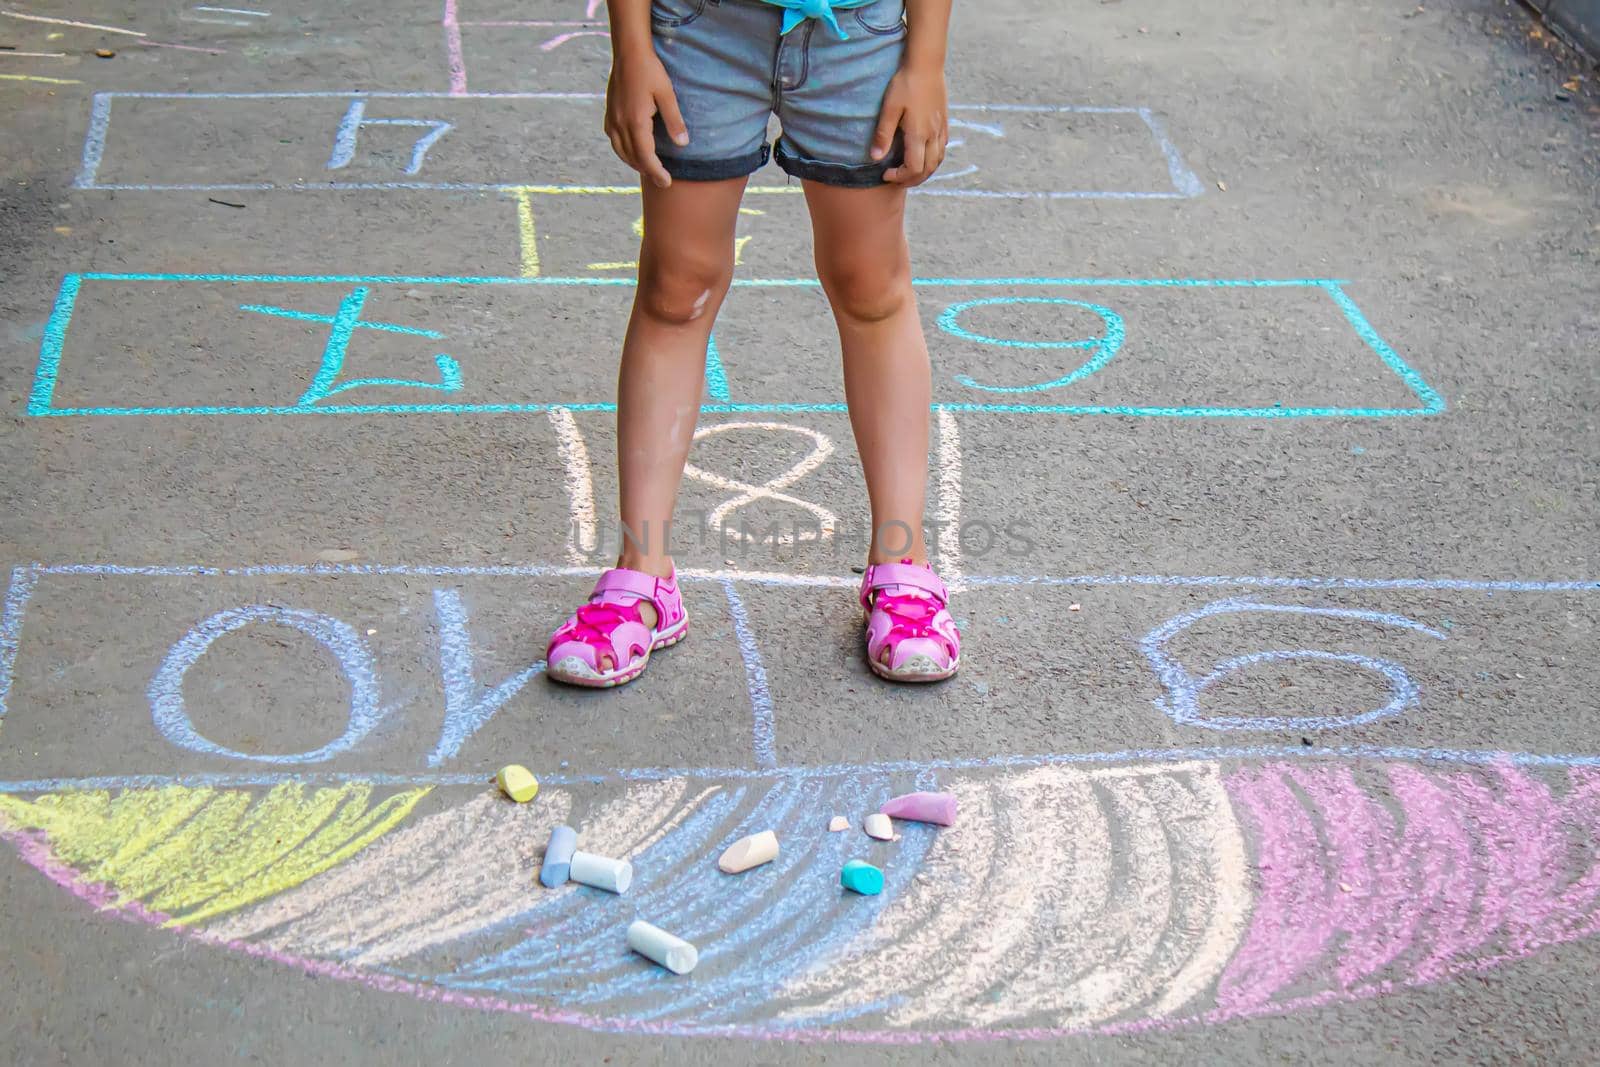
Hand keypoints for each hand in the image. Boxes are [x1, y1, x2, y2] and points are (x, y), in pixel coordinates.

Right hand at [604, 46, 688, 188]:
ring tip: (649, 169)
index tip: (667, 182)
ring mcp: (612, 120)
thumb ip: (675, 121)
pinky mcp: (609, 115)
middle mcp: (621, 124)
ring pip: (621, 152)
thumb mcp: (667, 94)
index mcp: (636, 122)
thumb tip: (683, 144)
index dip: (656, 172)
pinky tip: (632, 152)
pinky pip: (615, 142)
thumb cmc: (650, 71)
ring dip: (635, 163)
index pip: (646, 157)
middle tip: (662, 180)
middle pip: (633, 158)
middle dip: (648, 171)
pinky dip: (624, 152)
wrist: (628, 53)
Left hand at [871, 65, 946, 185]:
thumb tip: (875, 158)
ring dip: (924, 172)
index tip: (886, 174)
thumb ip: (883, 134)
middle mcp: (933, 135)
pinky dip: (933, 159)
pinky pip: (942, 148)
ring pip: (937, 161)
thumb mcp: (889, 108)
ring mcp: (941, 129)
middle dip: (912, 180)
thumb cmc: (905, 84)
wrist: (926, 64)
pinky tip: (924, 155)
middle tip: (896, 179)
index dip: (900, 177)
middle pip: (927, 169)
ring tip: (909, 172)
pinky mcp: (944, 122)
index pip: (913, 168)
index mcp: (919, 134)